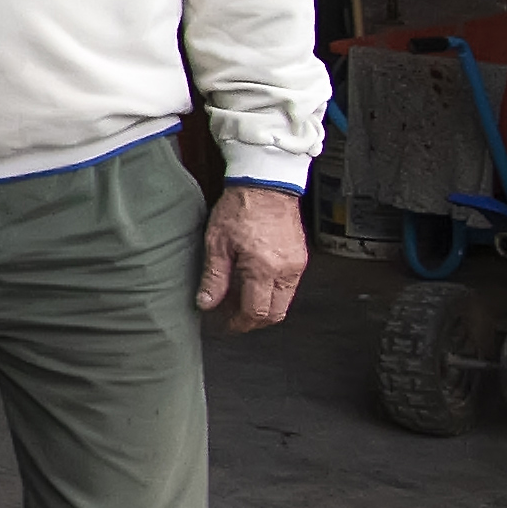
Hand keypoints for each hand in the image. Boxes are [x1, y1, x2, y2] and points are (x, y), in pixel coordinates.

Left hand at [198, 182, 308, 330]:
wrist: (266, 182)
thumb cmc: (240, 207)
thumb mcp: (217, 243)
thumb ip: (214, 277)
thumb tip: (206, 303)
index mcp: (264, 268)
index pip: (256, 313)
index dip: (239, 324)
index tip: (225, 325)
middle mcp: (286, 270)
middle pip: (275, 313)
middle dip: (253, 320)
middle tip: (232, 317)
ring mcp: (297, 264)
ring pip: (284, 301)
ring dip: (263, 305)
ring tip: (239, 298)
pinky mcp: (300, 257)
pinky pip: (289, 285)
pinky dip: (272, 291)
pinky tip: (253, 282)